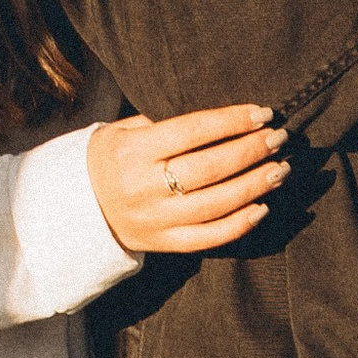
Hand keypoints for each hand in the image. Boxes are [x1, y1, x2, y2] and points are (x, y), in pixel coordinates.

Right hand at [88, 103, 288, 257]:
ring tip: (280, 170)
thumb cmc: (109, 158)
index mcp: (134, 151)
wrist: (77, 207)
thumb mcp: (123, 131)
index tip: (262, 113)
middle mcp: (145, 186)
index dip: (231, 121)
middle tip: (279, 138)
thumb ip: (164, 125)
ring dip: (254, 185)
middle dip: (251, 151)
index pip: (193, 130)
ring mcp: (155, 219)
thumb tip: (221, 123)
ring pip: (215, 204)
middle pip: (210, 167)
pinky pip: (208, 237)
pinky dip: (239, 224)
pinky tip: (262, 207)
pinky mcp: (163, 243)